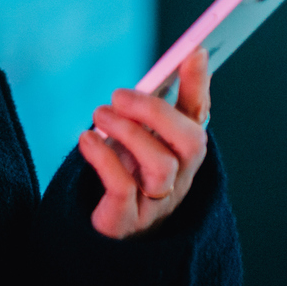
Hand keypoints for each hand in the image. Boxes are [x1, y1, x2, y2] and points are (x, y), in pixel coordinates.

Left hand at [77, 47, 210, 239]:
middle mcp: (178, 179)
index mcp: (181, 155)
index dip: (199, 86)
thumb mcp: (135, 141)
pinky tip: (86, 139)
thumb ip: (148, 111)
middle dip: (157, 112)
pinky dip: (104, 158)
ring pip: (161, 166)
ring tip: (99, 115)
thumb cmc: (120, 179)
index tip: (195, 51)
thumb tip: (160, 70)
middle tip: (119, 95)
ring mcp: (156, 204)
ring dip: (128, 132)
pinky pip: (123, 189)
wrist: (100, 235)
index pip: (199, 118)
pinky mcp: (127, 222)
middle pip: (192, 144)